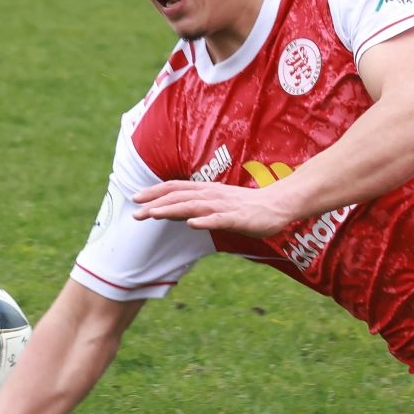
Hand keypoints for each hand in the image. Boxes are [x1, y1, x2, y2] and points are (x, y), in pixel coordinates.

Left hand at [133, 179, 297, 237]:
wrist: (278, 205)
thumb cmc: (246, 206)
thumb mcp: (217, 203)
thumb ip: (196, 206)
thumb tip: (172, 212)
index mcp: (207, 190)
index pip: (176, 188)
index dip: (155, 192)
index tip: (136, 198)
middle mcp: (212, 195)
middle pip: (180, 197)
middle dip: (156, 204)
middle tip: (135, 212)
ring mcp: (224, 206)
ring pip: (195, 206)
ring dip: (173, 210)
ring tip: (154, 214)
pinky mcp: (238, 218)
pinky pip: (219, 219)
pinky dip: (204, 221)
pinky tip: (191, 225)